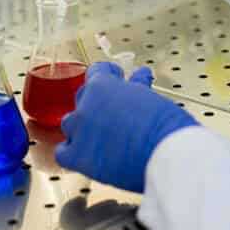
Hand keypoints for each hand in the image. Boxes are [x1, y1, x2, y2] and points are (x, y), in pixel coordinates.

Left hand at [55, 61, 197, 192]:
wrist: (166, 155)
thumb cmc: (165, 127)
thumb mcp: (152, 98)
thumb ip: (138, 88)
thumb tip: (140, 77)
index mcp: (103, 85)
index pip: (96, 72)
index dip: (107, 76)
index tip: (114, 79)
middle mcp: (86, 105)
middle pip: (82, 99)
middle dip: (97, 105)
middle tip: (114, 114)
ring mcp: (80, 130)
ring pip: (70, 125)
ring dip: (83, 129)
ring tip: (102, 138)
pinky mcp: (78, 156)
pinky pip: (64, 153)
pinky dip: (73, 154)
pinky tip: (87, 156)